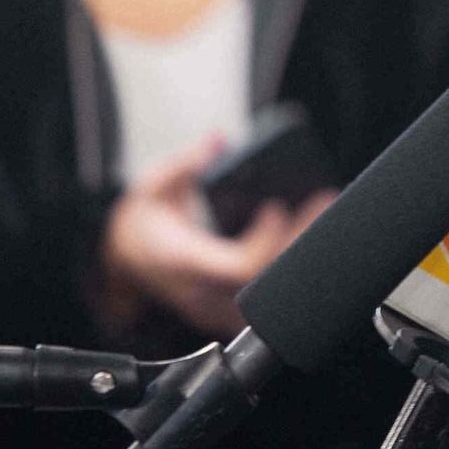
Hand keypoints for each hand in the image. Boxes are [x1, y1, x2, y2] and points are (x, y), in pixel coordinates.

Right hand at [101, 136, 336, 337]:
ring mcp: (214, 305)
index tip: (276, 207)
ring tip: (321, 216)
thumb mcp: (153, 188)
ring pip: (269, 295)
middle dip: (300, 243)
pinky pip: (263, 297)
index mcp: (184, 263)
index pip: (238, 267)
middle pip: (266, 280)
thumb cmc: (141, 224)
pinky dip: (286, 271)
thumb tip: (217, 141)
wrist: (125, 258)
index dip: (266, 240)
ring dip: (299, 257)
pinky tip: (304, 240)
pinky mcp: (224, 307)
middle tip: (323, 202)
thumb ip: (185, 164)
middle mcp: (202, 291)